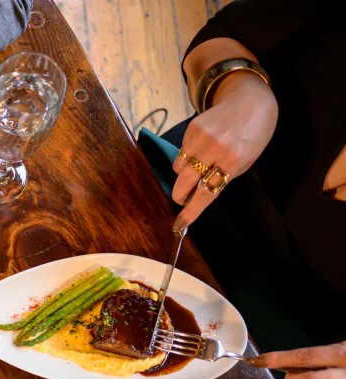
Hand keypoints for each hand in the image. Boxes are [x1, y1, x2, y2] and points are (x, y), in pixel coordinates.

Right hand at [171, 73, 276, 224]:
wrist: (250, 100)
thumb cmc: (253, 135)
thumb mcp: (246, 161)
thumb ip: (223, 176)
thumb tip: (199, 194)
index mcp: (234, 162)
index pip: (205, 194)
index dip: (191, 212)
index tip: (179, 225)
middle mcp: (215, 150)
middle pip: (184, 183)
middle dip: (180, 196)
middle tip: (182, 199)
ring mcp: (201, 138)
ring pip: (178, 169)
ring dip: (183, 175)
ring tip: (196, 168)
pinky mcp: (192, 129)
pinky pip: (181, 153)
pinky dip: (186, 158)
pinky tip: (200, 150)